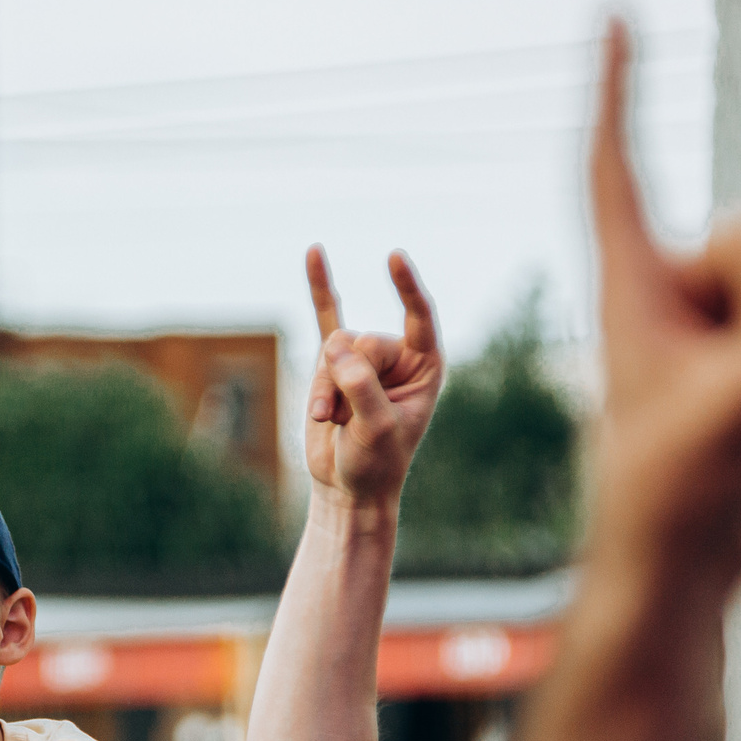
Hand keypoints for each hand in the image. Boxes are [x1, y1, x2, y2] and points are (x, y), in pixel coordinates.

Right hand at [303, 247, 443, 514]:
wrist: (347, 487)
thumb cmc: (374, 462)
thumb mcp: (377, 428)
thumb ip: (362, 386)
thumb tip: (335, 348)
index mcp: (426, 366)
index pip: (420, 317)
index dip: (407, 288)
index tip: (394, 257)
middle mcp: (399, 356)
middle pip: (362, 341)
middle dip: (345, 380)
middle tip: (344, 418)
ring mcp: (365, 357)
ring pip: (333, 348)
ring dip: (325, 388)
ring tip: (329, 419)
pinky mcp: (334, 364)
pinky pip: (326, 318)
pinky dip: (321, 287)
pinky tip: (315, 253)